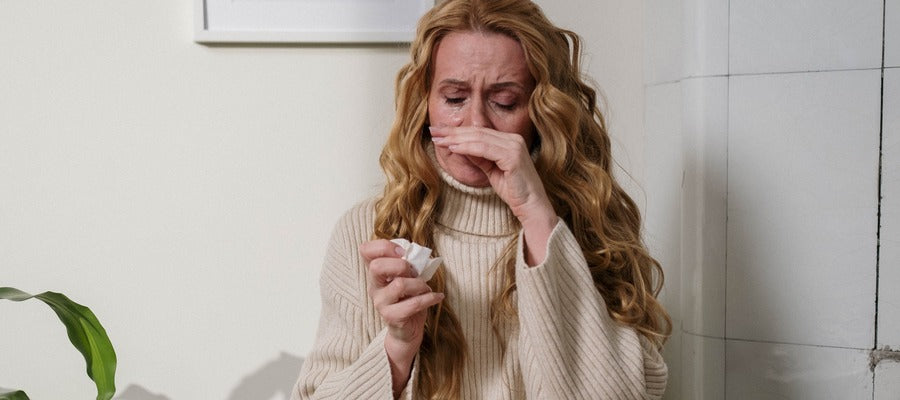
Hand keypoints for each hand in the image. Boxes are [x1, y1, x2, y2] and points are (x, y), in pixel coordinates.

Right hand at [360, 239, 443, 395]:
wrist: (407, 330)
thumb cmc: (408, 299)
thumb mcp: (408, 277)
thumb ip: (408, 264)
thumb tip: (418, 253)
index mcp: (376, 272)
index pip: (365, 250)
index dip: (383, 246)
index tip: (403, 253)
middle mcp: (374, 286)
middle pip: (377, 266)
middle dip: (402, 265)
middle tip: (414, 272)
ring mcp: (381, 303)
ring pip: (399, 285)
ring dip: (419, 284)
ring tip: (426, 288)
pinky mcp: (392, 317)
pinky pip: (412, 304)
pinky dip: (429, 298)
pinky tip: (436, 297)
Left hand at [430, 126, 556, 264]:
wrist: (531, 206)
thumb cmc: (513, 191)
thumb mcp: (491, 171)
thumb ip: (479, 157)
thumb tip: (459, 147)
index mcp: (509, 140)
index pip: (479, 132)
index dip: (457, 131)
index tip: (439, 132)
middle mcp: (513, 139)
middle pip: (477, 131)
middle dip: (453, 132)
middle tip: (433, 130)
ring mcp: (514, 146)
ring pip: (479, 138)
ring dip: (456, 138)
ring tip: (438, 139)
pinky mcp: (513, 156)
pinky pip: (484, 149)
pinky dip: (467, 148)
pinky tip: (453, 148)